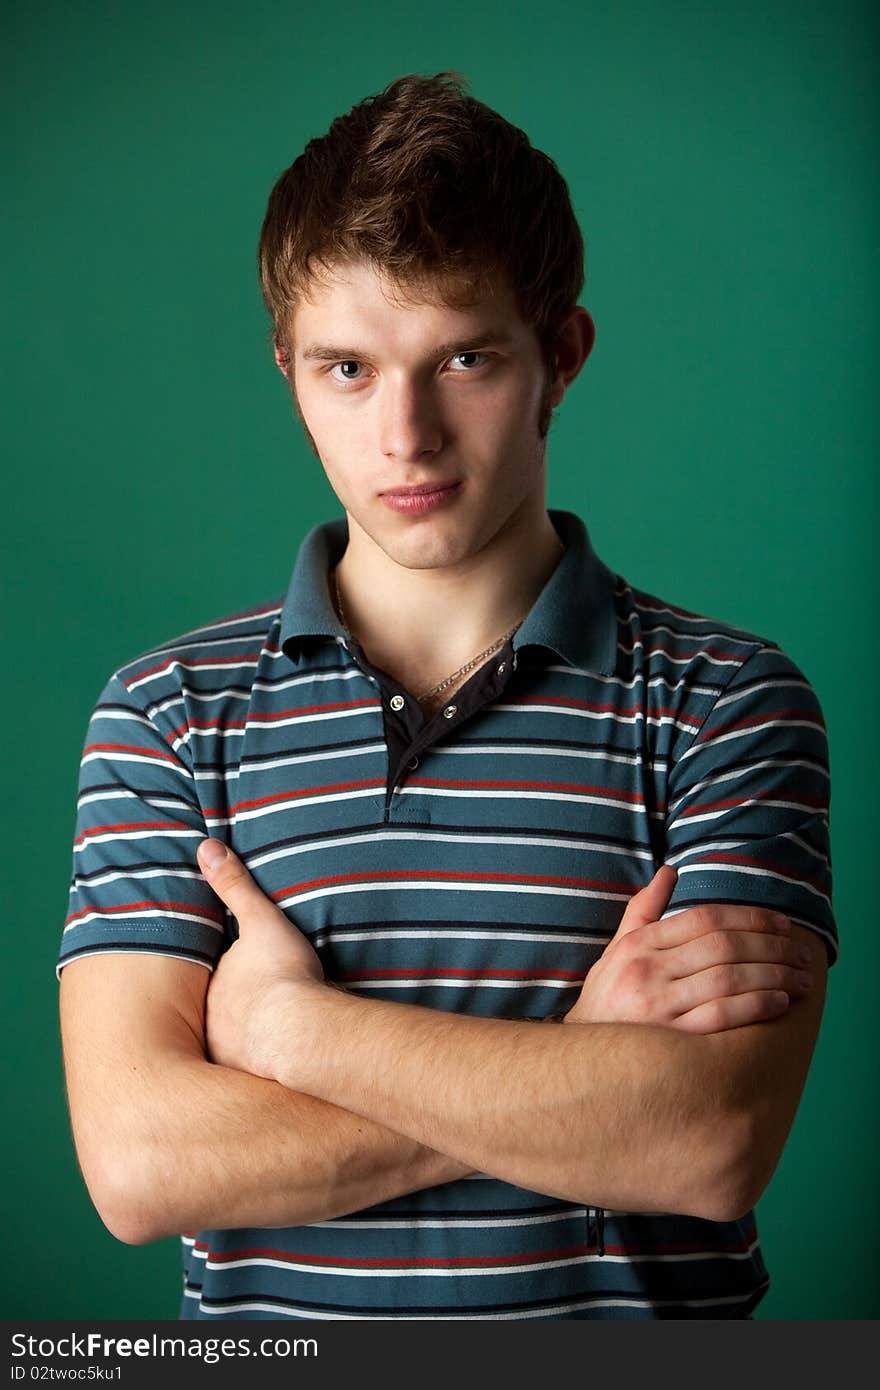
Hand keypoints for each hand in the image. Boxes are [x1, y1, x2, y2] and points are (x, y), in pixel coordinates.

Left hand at [198, 838, 325, 1076]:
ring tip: (271, 1044)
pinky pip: (259, 1075)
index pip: (221, 980)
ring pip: (237, 1047)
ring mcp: (231, 1057)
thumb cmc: (283, 977)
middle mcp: (213, 1026)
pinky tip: (284, 1071)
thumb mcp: (261, 922)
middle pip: (224, 1016)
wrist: (302, 1034)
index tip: (254, 978)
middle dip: (237, 1016)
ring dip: (250, 1046)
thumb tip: (206, 846)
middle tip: (260, 1014)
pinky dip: (268, 1071)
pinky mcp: (255, 1083)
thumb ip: (235, 886)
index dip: (235, 977)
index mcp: (214, 989)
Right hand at [565, 865, 813, 1032]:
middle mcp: (647, 970)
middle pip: (723, 946)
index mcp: (638, 945)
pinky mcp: (671, 1041)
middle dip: (772, 946)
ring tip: (802, 978)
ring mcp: (658, 1006)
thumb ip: (643, 911)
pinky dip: (756, 1005)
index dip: (750, 917)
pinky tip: (780, 1002)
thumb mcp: (616, 950)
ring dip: (774, 975)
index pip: (705, 918)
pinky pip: (723, 1016)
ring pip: (729, 978)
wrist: (582, 1061)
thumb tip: (670, 872)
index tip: (782, 923)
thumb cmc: (606, 1001)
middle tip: (801, 953)